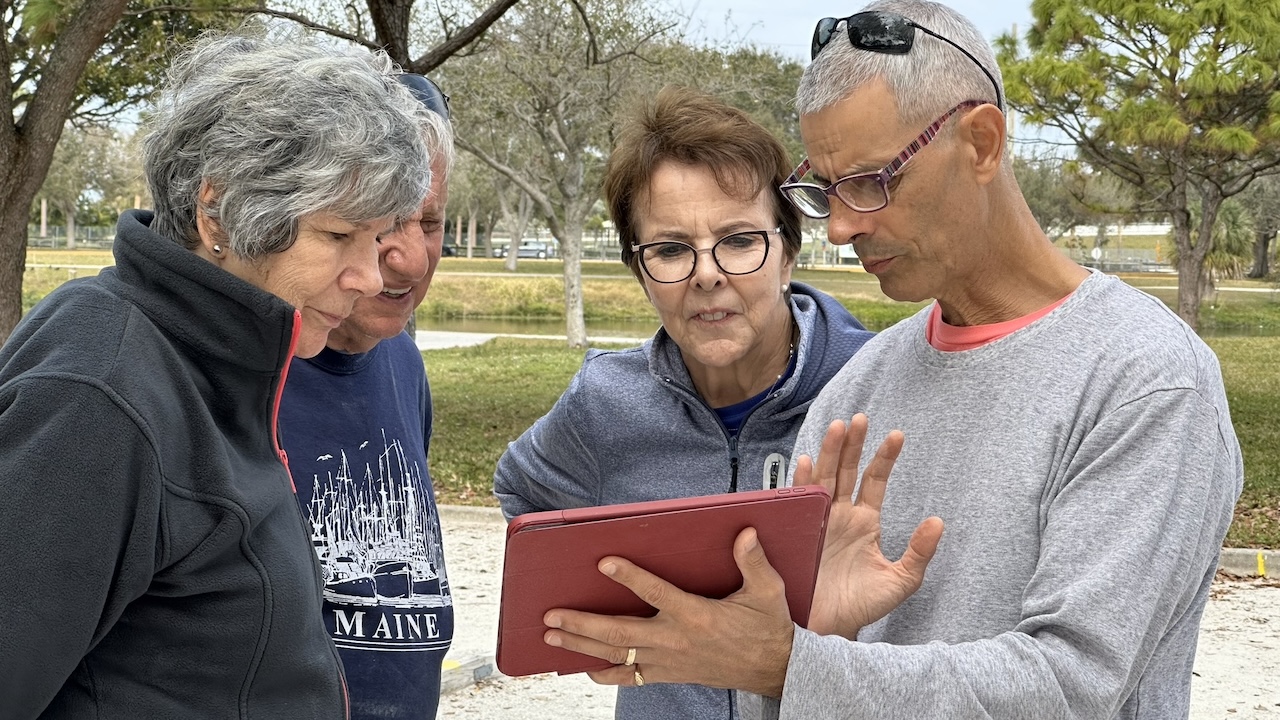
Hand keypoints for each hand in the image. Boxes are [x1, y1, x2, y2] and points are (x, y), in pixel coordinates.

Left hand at [542, 527, 794, 697]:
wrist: (774, 669)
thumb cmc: (768, 628)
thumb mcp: (768, 592)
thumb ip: (754, 563)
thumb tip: (746, 534)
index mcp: (696, 614)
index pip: (656, 592)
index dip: (630, 576)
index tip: (604, 562)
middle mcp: (675, 639)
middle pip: (619, 632)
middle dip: (582, 623)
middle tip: (552, 615)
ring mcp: (668, 660)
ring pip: (617, 654)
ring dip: (582, 645)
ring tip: (553, 635)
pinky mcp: (669, 673)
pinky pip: (630, 677)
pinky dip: (606, 672)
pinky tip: (585, 667)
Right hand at [795, 413, 943, 639]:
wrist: (829, 630)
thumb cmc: (862, 606)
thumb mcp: (900, 581)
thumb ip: (919, 552)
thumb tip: (937, 521)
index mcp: (864, 521)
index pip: (874, 480)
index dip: (884, 458)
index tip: (897, 435)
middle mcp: (839, 514)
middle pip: (846, 470)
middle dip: (854, 444)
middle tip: (861, 418)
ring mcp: (817, 521)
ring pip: (823, 478)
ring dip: (830, 453)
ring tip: (839, 428)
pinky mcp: (798, 533)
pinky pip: (797, 502)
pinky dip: (800, 481)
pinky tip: (805, 463)